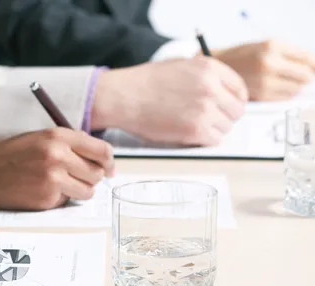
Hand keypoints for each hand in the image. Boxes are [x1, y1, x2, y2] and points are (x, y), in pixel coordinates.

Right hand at [0, 128, 114, 209]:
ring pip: (87, 191)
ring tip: (60, 185)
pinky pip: (67, 202)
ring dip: (78, 191)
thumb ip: (70, 145)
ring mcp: (53, 178)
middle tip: (76, 178)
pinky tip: (42, 191)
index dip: (108, 162)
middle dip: (91, 178)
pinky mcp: (46, 198)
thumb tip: (102, 162)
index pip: (102, 150)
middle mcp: (59, 155)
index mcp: (59, 136)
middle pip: (97, 173)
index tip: (108, 169)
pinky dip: (59, 199)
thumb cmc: (11, 155)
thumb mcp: (41, 138)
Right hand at [91, 57, 248, 145]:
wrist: (124, 96)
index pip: (239, 89)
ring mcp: (204, 110)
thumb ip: (205, 75)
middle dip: (224, 117)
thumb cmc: (145, 82)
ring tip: (192, 126)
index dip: (233, 101)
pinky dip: (204, 140)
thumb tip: (222, 91)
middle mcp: (211, 88)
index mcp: (210, 68)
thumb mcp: (181, 65)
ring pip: (226, 127)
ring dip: (212, 129)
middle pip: (236, 111)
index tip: (225, 107)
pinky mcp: (194, 130)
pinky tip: (189, 134)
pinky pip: (214, 141)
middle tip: (207, 120)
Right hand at [212, 40, 314, 100]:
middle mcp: (268, 64)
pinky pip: (284, 98)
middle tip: (292, 74)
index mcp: (272, 47)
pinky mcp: (260, 96)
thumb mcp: (267, 45)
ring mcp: (264, 82)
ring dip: (292, 86)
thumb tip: (313, 67)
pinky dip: (282, 94)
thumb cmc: (242, 56)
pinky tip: (271, 88)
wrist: (217, 69)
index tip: (310, 67)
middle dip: (303, 76)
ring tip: (278, 80)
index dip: (312, 65)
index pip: (308, 59)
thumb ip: (292, 54)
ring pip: (296, 89)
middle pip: (305, 76)